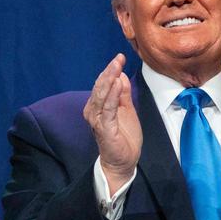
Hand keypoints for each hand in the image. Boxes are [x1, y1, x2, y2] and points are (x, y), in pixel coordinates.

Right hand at [83, 53, 141, 195]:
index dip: (110, 70)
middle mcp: (93, 110)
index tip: (119, 57)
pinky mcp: (104, 128)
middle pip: (100, 87)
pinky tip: (117, 84)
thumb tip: (121, 75)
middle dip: (109, 71)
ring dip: (109, 79)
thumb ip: (123, 94)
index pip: (103, 84)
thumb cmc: (123, 136)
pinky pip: (108, 109)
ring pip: (102, 95)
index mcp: (98, 105)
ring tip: (116, 66)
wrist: (123, 162)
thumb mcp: (127, 109)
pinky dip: (112, 95)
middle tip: (118, 58)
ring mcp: (97, 119)